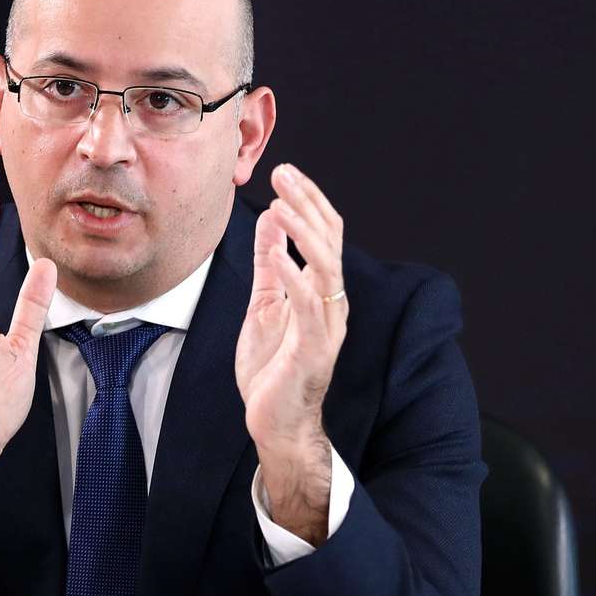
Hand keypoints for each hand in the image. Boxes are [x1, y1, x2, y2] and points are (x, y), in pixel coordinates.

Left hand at [235, 164, 348, 543]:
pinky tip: (277, 253)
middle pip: (329, 242)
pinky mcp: (313, 349)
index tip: (285, 172)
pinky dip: (293, 275)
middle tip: (284, 173)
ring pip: (325, 267)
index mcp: (321, 291)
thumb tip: (268, 221)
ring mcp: (326, 326)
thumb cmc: (272, 367)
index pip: (324, 235)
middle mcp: (331, 303)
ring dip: (303, 232)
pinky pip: (307, 305)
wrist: (274, 422)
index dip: (308, 201)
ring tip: (280, 204)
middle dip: (308, 204)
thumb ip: (269, 264)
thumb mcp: (265, 303)